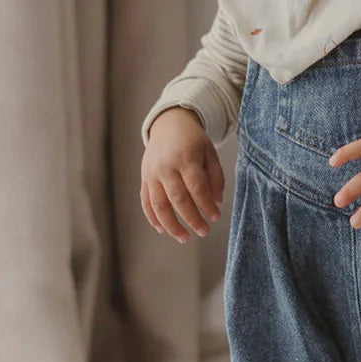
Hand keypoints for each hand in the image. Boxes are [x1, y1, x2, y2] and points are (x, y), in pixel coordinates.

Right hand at [141, 107, 224, 242]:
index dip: (206, 205)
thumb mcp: (210, 153)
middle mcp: (166, 167)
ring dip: (171, 224)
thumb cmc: (194, 141)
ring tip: (183, 237)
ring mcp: (152, 173)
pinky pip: (146, 201)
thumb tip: (216, 202)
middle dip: (191, 218)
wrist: (168, 124)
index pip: (197, 187)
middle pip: (178, 198)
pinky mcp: (144, 178)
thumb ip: (216, 176)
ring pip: (158, 204)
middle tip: (204, 231)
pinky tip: (162, 229)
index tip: (216, 217)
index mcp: (185, 158)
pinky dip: (153, 217)